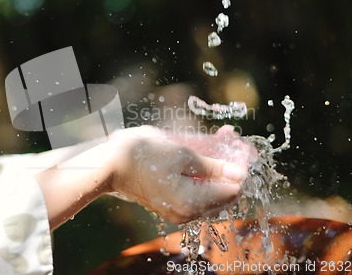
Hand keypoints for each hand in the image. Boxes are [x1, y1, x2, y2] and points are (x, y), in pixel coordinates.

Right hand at [35, 125, 255, 228]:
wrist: (109, 164)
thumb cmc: (144, 155)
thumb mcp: (182, 155)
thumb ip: (213, 167)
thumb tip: (240, 174)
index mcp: (193, 203)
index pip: (233, 189)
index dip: (241, 166)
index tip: (241, 145)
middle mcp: (188, 212)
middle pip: (223, 190)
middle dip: (231, 163)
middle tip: (231, 138)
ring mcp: (178, 209)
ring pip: (210, 189)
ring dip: (218, 165)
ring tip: (220, 139)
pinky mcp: (170, 201)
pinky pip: (195, 189)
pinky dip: (203, 171)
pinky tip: (204, 151)